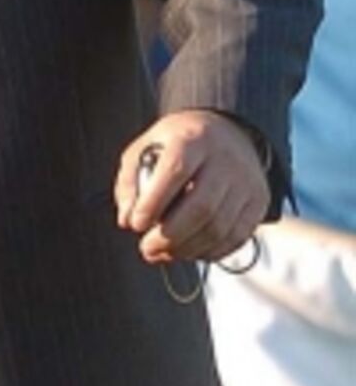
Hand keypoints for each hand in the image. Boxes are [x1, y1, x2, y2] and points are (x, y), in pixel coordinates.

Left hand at [114, 110, 268, 264]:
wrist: (225, 133)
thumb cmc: (176, 146)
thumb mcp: (143, 151)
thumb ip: (129, 184)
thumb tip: (126, 220)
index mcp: (193, 139)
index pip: (175, 172)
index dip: (153, 204)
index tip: (136, 224)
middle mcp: (225, 159)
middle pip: (201, 208)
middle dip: (169, 237)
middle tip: (147, 248)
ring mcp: (246, 180)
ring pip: (218, 228)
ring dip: (185, 250)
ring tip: (162, 253)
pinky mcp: (258, 200)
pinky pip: (236, 237)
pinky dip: (209, 252)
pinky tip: (188, 251)